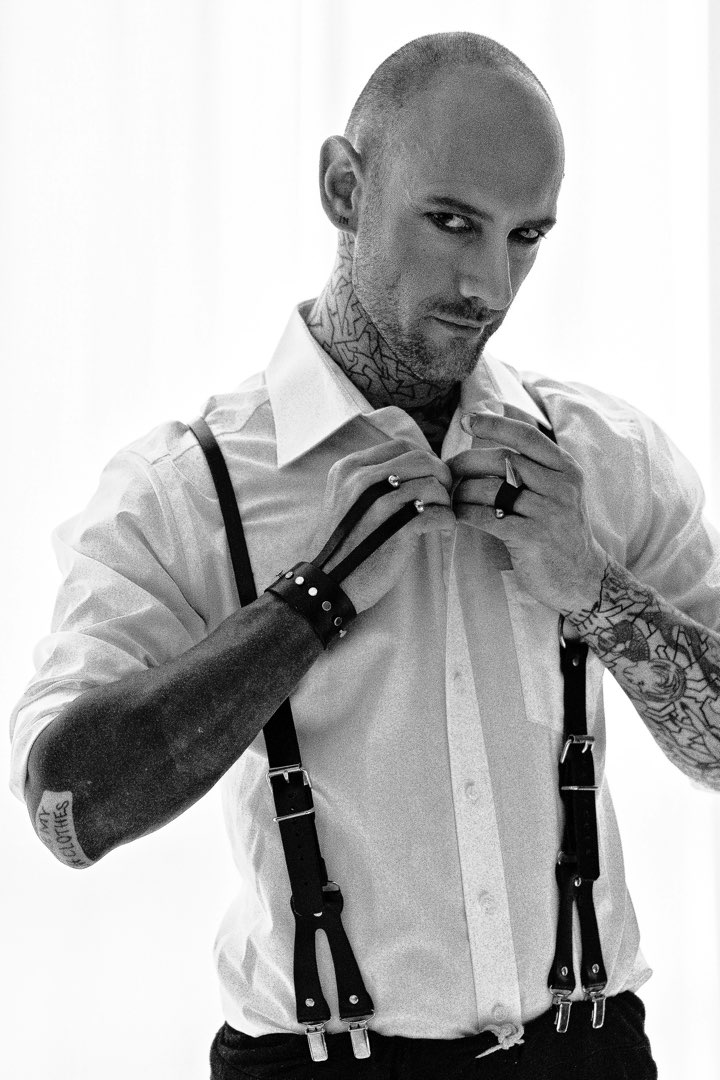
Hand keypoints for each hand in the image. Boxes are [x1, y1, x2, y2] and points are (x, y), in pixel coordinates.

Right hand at [311, 439, 454, 612]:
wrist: (327, 583)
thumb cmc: (342, 543)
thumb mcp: (345, 499)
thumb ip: (371, 480)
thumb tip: (415, 467)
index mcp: (349, 469)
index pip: (401, 447)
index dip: (424, 458)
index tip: (431, 475)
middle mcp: (361, 480)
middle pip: (421, 460)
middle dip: (440, 474)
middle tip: (444, 493)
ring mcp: (378, 504)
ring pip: (431, 484)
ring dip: (445, 499)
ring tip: (442, 512)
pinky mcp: (396, 530)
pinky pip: (437, 513)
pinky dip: (447, 519)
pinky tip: (443, 527)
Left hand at [447, 409, 607, 615]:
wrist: (581, 577)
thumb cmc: (559, 531)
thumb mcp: (558, 491)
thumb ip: (534, 464)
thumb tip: (495, 426)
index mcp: (566, 469)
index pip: (526, 436)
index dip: (494, 424)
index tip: (467, 419)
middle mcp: (560, 486)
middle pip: (502, 459)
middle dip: (466, 461)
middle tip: (447, 469)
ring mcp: (548, 512)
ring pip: (490, 489)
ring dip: (461, 491)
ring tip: (451, 497)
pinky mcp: (532, 538)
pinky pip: (486, 518)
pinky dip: (465, 514)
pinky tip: (457, 515)